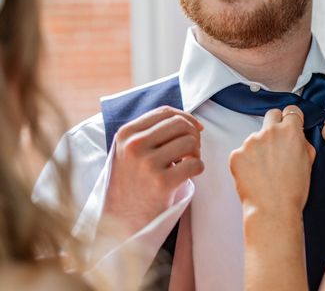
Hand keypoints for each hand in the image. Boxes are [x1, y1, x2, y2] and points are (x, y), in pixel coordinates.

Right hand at [103, 106, 204, 233]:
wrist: (121, 219)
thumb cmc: (133, 180)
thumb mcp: (130, 149)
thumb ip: (152, 130)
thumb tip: (191, 121)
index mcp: (126, 133)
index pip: (166, 112)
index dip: (186, 118)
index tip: (194, 129)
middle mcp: (134, 146)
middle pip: (181, 124)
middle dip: (193, 135)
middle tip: (189, 151)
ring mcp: (147, 164)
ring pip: (190, 142)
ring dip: (195, 153)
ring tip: (185, 164)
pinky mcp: (162, 183)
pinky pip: (196, 164)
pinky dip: (198, 168)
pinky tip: (187, 175)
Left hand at [229, 105, 315, 219]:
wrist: (273, 211)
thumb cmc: (293, 192)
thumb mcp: (309, 162)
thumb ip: (303, 143)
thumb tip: (298, 136)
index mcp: (290, 131)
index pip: (291, 111)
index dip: (292, 119)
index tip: (290, 125)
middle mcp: (269, 132)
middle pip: (272, 115)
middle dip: (275, 125)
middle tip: (276, 144)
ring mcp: (250, 142)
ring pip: (255, 136)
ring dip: (259, 147)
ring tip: (265, 169)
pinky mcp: (236, 154)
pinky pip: (242, 152)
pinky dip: (247, 161)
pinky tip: (254, 175)